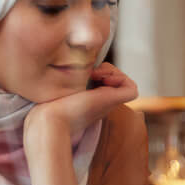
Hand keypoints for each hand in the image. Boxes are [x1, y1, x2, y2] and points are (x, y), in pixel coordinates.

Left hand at [22, 62, 138, 145]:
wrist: (53, 118)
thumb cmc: (52, 106)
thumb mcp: (63, 89)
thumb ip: (71, 80)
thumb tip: (84, 66)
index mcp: (91, 99)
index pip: (104, 81)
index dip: (99, 72)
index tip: (86, 71)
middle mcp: (102, 101)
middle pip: (115, 79)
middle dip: (107, 69)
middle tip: (92, 72)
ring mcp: (109, 102)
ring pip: (124, 82)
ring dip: (113, 72)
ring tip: (97, 74)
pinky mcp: (114, 101)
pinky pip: (132, 89)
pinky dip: (121, 79)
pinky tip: (104, 80)